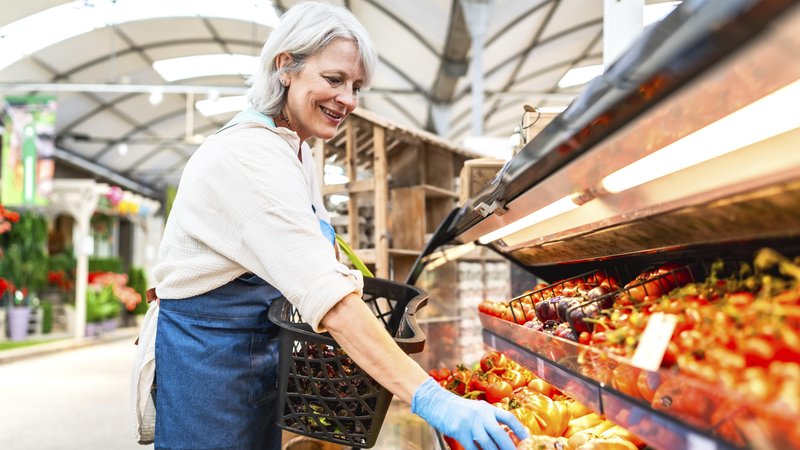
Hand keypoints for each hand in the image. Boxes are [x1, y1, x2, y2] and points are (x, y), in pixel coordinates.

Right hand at [412, 378, 528, 449]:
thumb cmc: (457, 408)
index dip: (519, 428)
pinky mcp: (459, 431)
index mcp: (487, 408)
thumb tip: (500, 437)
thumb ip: (487, 419)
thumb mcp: (475, 409)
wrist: (436, 402)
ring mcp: (470, 422)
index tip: (527, 438)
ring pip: (487, 444)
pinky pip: (472, 447)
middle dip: (509, 447)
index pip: (507, 417)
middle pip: (500, 433)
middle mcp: (481, 414)